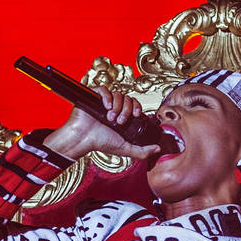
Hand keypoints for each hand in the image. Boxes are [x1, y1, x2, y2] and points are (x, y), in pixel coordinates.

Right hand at [44, 87, 160, 160]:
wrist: (82, 139)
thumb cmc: (100, 143)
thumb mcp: (125, 149)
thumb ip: (142, 151)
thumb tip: (158, 149)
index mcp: (121, 115)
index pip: (134, 104)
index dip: (137, 107)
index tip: (136, 115)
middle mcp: (113, 107)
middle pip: (128, 98)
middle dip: (127, 110)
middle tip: (119, 122)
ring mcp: (103, 101)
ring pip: (117, 94)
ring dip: (117, 106)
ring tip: (110, 118)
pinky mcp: (93, 96)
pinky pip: (104, 89)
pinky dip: (107, 96)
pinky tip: (106, 107)